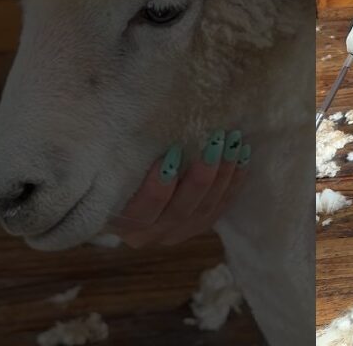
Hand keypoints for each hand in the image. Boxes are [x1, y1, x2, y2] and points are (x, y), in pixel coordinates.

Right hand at [108, 129, 250, 246]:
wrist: (125, 186)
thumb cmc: (114, 167)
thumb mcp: (110, 164)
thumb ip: (117, 155)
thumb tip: (116, 119)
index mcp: (122, 223)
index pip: (142, 210)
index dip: (158, 186)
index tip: (173, 152)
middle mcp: (150, 233)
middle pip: (180, 209)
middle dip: (201, 175)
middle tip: (216, 141)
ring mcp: (177, 232)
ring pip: (205, 208)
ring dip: (223, 174)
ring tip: (233, 143)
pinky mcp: (198, 225)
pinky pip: (221, 206)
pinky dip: (233, 181)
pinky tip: (242, 156)